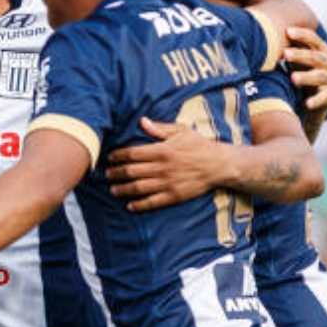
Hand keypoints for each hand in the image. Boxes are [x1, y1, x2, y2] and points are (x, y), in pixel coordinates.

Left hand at [106, 117, 223, 210]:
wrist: (219, 165)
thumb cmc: (199, 145)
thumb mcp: (181, 131)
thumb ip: (160, 128)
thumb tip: (142, 121)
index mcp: (162, 150)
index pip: (133, 154)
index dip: (118, 156)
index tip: (109, 157)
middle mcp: (163, 168)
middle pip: (132, 172)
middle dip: (116, 173)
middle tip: (106, 174)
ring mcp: (168, 183)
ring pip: (138, 188)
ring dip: (123, 189)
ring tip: (113, 189)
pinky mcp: (174, 196)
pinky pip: (153, 202)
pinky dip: (139, 205)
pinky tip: (130, 205)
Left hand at [283, 27, 326, 112]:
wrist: (316, 96)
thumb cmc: (302, 69)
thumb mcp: (296, 57)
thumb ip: (287, 46)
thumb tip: (261, 31)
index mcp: (320, 51)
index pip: (314, 40)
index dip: (303, 35)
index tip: (288, 32)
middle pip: (316, 57)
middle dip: (301, 55)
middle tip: (285, 54)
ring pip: (320, 77)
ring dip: (307, 77)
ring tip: (293, 78)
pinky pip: (324, 98)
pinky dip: (316, 100)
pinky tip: (307, 103)